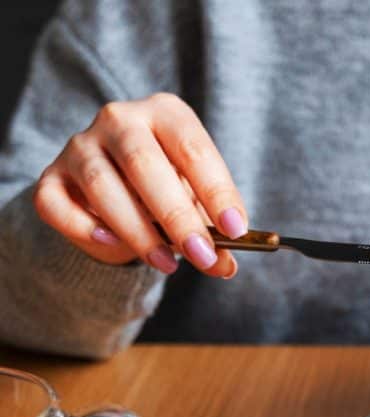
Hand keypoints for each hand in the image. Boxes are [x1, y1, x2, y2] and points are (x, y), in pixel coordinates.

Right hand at [33, 93, 247, 277]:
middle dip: (176, 216)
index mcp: (166, 113)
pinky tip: (112, 244)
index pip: (193, 148)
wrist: (120, 188)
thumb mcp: (198, 203)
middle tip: (201, 254)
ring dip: (137, 231)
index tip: (235, 229)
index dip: (216, 191)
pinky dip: (83, 227)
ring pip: (101, 185)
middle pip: (144, 163)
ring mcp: (80, 145)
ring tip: (166, 262)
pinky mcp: (50, 176)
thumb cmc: (170, 188)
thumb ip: (213, 231)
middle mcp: (120, 119)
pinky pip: (55, 203)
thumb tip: (225, 265)